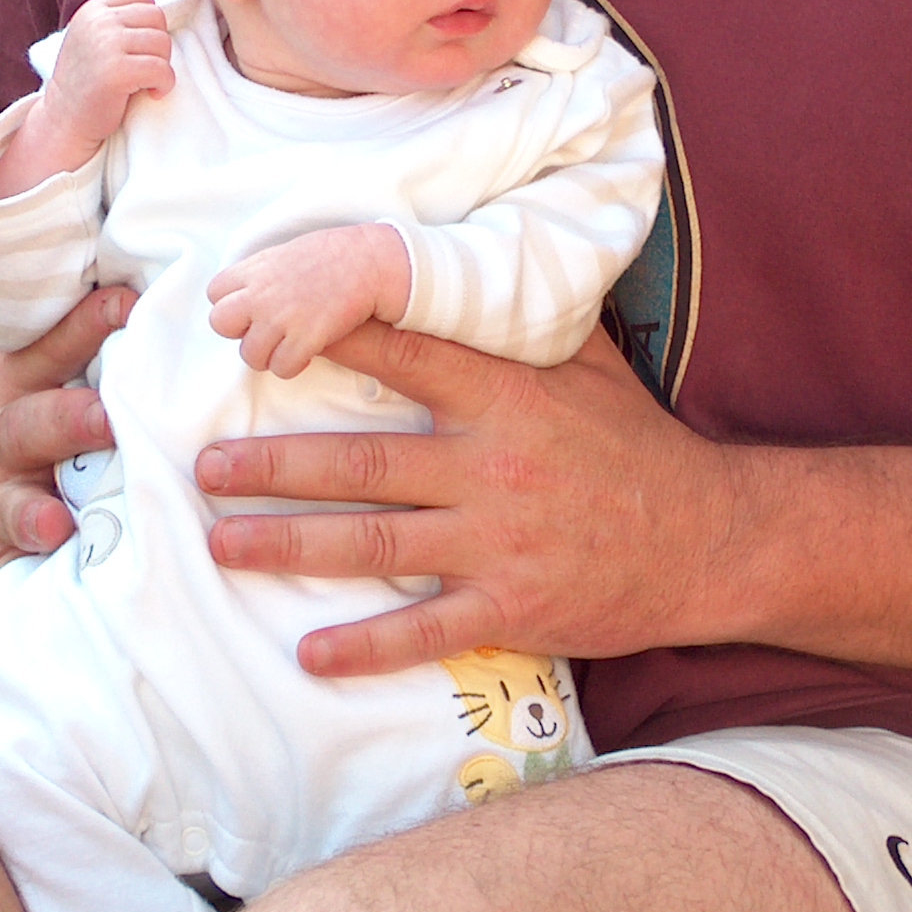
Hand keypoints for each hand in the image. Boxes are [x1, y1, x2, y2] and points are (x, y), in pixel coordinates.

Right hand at [0, 288, 132, 573]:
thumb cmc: (41, 408)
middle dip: (71, 421)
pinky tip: (52, 578)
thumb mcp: (50, 365)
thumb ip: (98, 335)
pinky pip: (11, 563)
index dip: (91, 321)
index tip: (128, 304)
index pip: (57, 342)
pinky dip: (29, 572)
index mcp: (23, 375)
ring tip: (55, 521)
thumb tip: (183, 284)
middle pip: (35, 423)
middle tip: (107, 419)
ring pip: (14, 503)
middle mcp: (4, 430)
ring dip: (35, 513)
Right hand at [38, 0, 173, 157]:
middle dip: (157, 44)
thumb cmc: (88, 81)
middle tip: (144, 67)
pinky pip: (162, 69)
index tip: (139, 44)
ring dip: (162, 65)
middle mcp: (97, 22)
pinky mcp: (116, 71)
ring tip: (145, 80)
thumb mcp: (93, 38)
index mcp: (92, 10)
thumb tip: (158, 3)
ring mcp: (105, 44)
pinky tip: (152, 93)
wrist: (64, 121)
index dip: (148, 18)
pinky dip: (165, 84)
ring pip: (162, 41)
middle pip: (157, 16)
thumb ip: (116, 18)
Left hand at [196, 323, 736, 675]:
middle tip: (203, 467)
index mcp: (508, 398)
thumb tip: (475, 259)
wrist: (709, 538)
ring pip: (376, 544)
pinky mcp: (514, 607)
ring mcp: (501, 541)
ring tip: (221, 542)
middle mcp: (494, 467)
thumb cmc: (637, 444)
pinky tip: (307, 652)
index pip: (407, 358)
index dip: (333, 342)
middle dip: (276, 466)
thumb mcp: (592, 366)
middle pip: (365, 464)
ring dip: (290, 545)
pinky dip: (365, 646)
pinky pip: (426, 631)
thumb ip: (524, 325)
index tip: (263, 335)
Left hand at [207, 225, 412, 377]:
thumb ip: (262, 273)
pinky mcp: (303, 339)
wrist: (370, 261)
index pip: (215, 293)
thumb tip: (250, 292)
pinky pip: (281, 368)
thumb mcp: (288, 252)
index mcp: (256, 269)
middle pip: (221, 324)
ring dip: (269, 355)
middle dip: (241, 331)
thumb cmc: (335, 254)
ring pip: (250, 355)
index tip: (253, 309)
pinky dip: (294, 365)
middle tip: (267, 330)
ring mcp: (280, 318)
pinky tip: (308, 353)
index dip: (233, 305)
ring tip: (290, 345)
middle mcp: (260, 294)